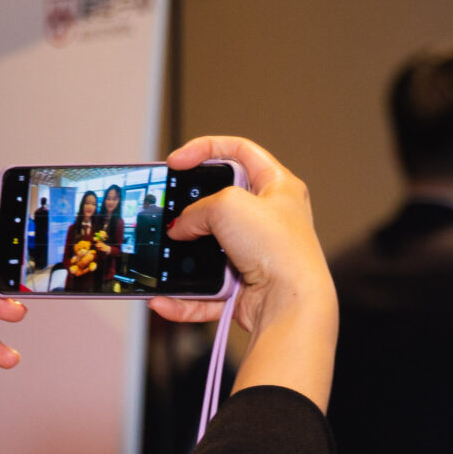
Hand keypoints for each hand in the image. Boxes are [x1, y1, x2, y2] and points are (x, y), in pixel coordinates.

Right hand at [151, 136, 338, 411]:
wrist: (290, 304)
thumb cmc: (279, 250)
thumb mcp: (228, 205)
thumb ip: (196, 209)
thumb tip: (180, 227)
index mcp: (280, 187)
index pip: (240, 151)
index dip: (205, 149)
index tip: (177, 161)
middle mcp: (271, 220)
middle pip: (220, 202)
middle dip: (191, 208)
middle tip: (169, 209)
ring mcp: (257, 255)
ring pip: (209, 249)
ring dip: (183, 254)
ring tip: (163, 254)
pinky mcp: (245, 287)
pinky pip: (205, 290)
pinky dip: (184, 296)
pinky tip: (165, 299)